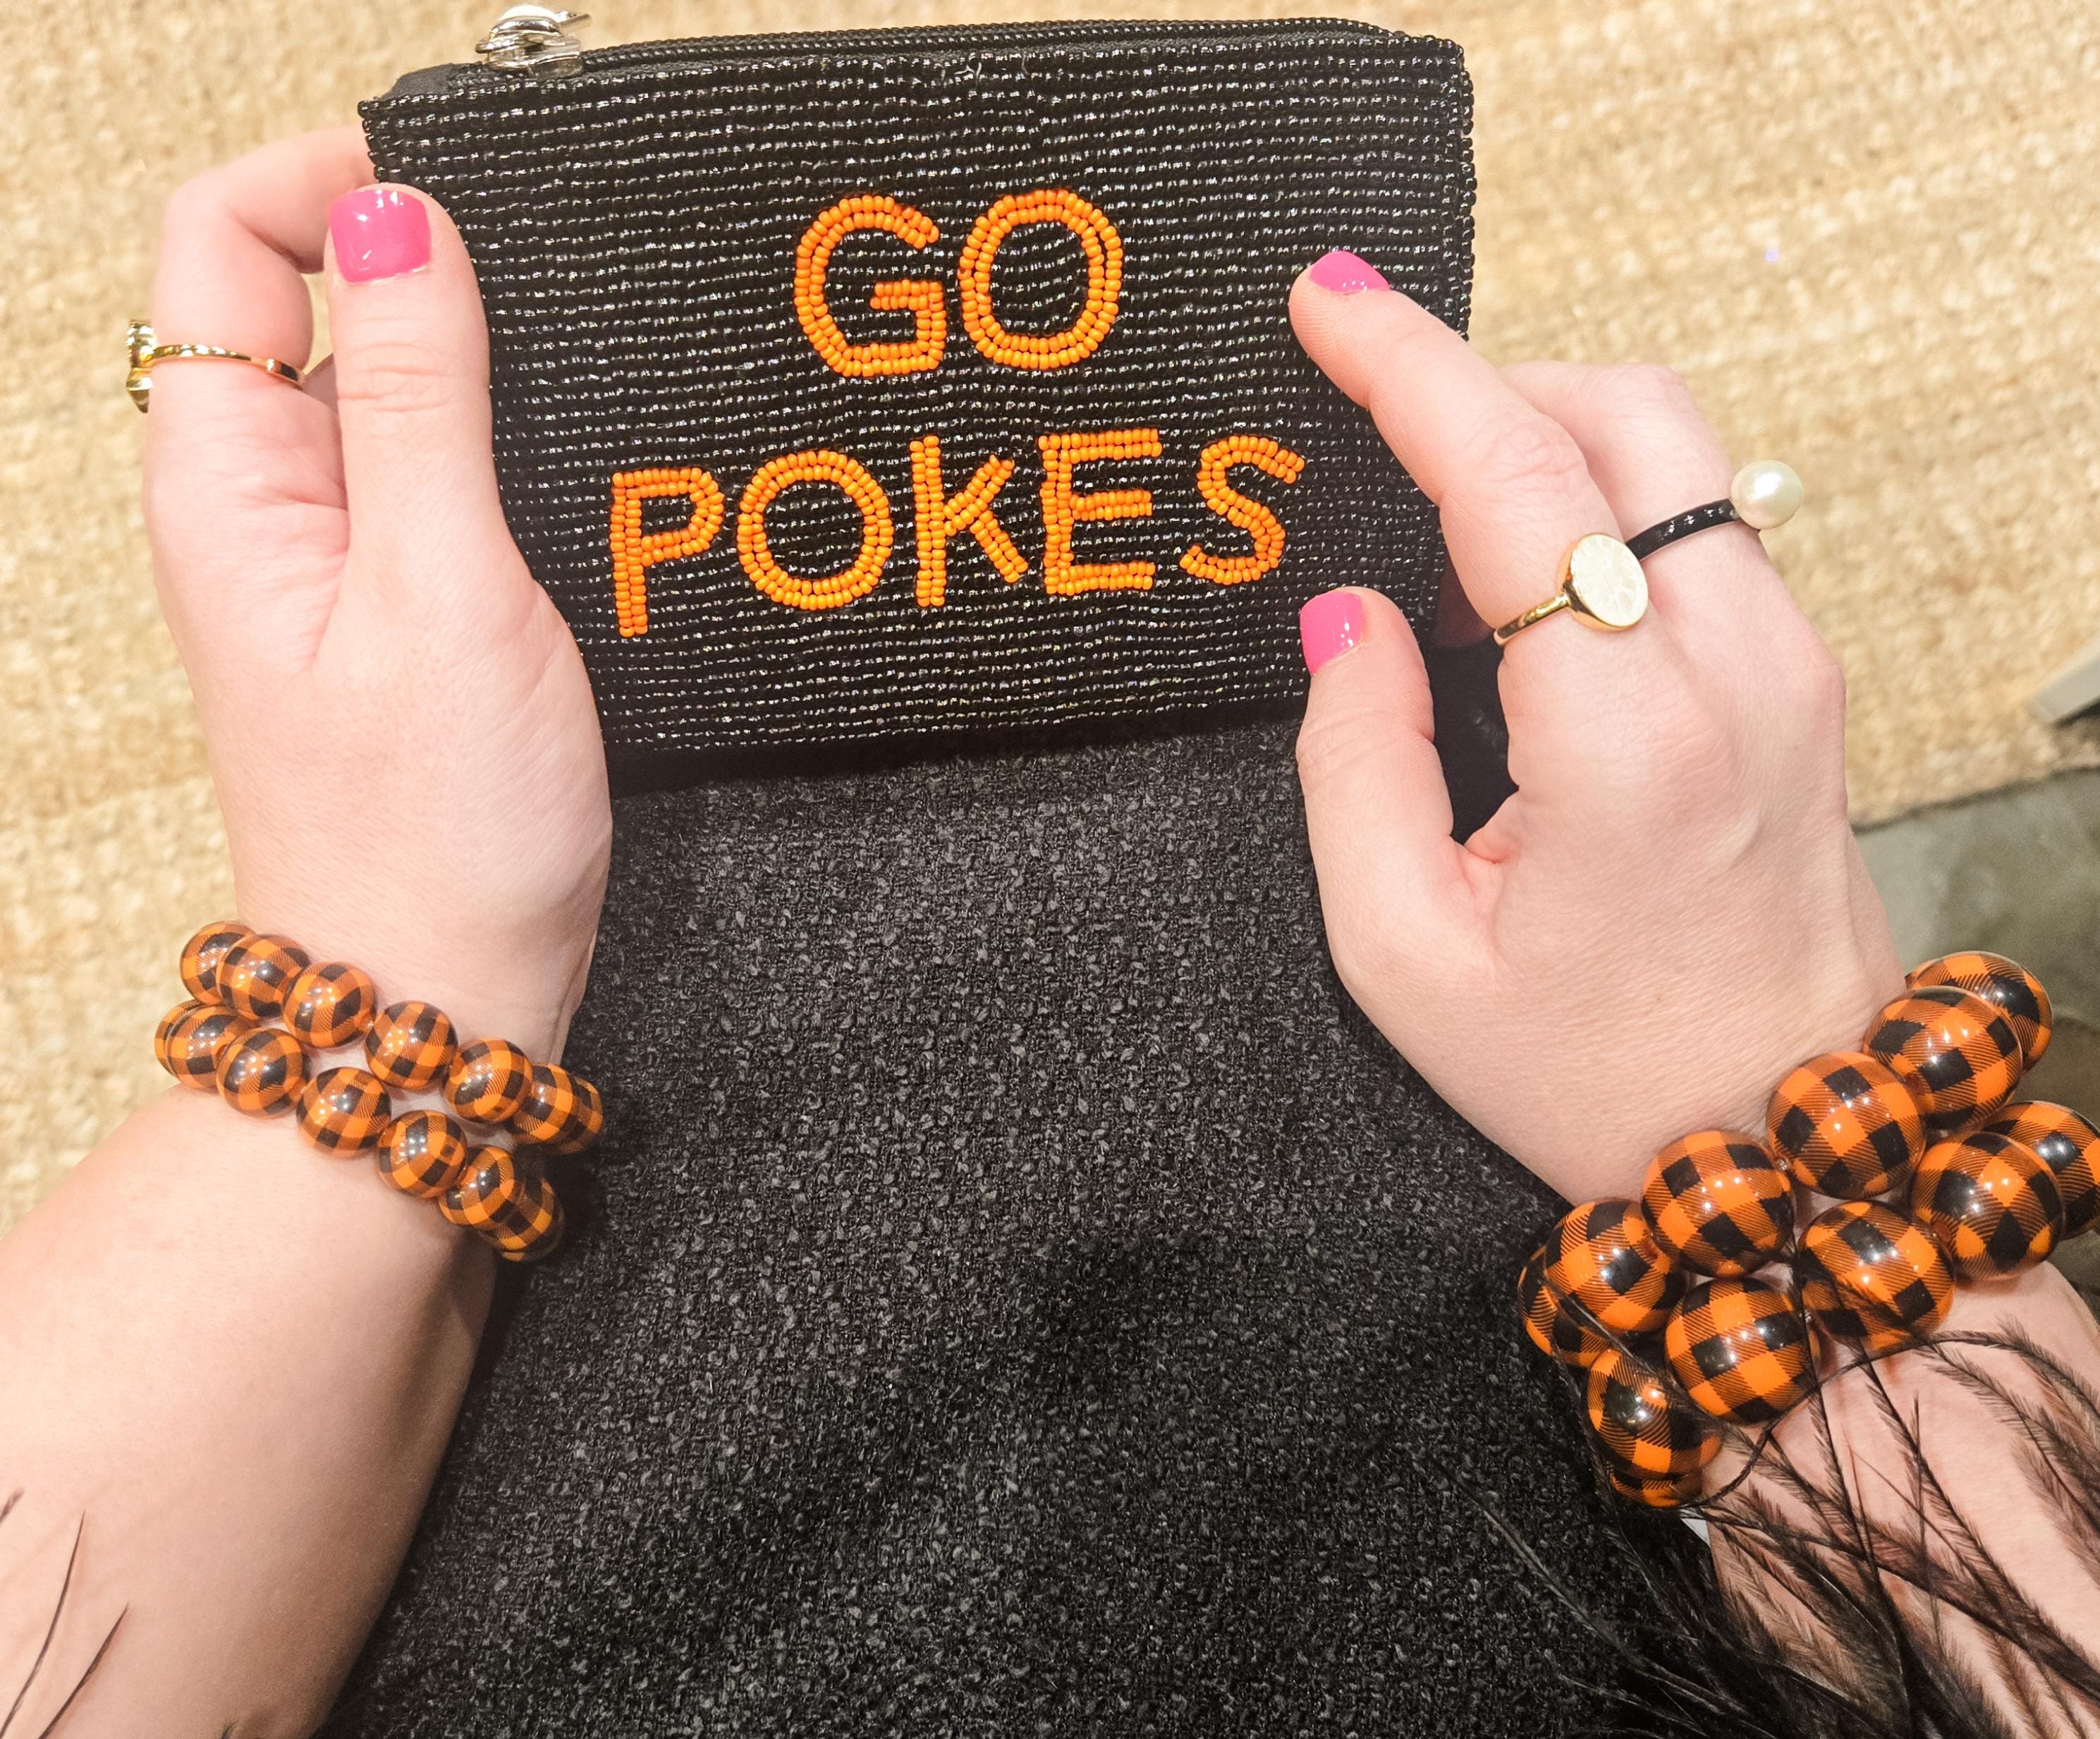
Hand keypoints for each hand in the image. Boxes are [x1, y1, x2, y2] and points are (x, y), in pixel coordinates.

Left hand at [145, 129, 608, 1058]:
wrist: (438, 988)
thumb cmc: (432, 827)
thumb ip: (426, 396)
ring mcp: (330, 551)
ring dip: (475, 357)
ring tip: (576, 389)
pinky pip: (435, 470)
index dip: (329, 179)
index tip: (459, 193)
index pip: (223, 241)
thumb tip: (402, 214)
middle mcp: (263, 499)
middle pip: (301, 295)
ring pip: (384, 381)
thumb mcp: (443, 587)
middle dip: (419, 255)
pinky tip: (575, 477)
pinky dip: (501, 443)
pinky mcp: (399, 599)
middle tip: (548, 287)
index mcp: (230, 480)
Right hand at [1287, 268, 1901, 1202]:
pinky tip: (1523, 595)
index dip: (1408, 366)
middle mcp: (1737, 670)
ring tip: (1440, 544)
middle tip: (1372, 431)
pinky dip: (1599, 508)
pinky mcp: (1805, 680)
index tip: (1328, 302)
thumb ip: (1353, 761)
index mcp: (1628, 737)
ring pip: (1674, 453)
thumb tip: (1343, 614)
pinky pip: (1698, 526)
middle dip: (1485, 381)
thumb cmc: (1588, 1070)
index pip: (1515, 476)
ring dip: (1545, 445)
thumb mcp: (1403, 953)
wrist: (1772, 1136)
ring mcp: (1792, 666)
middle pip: (1625, 411)